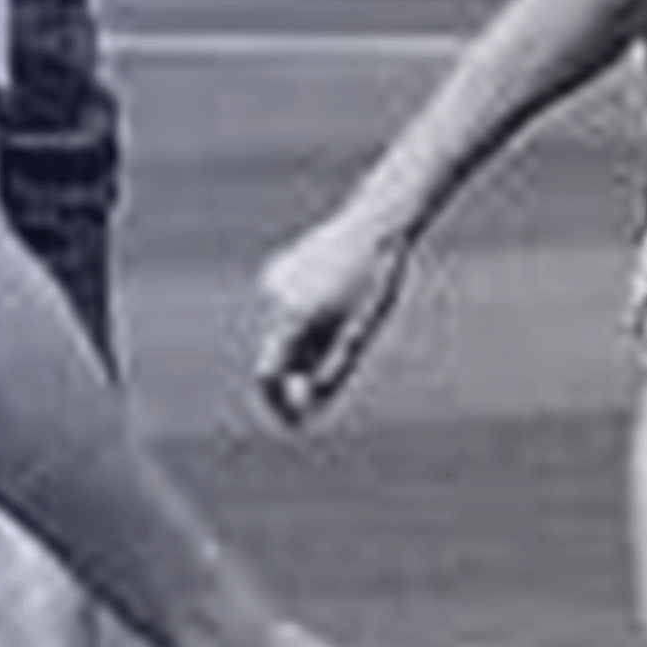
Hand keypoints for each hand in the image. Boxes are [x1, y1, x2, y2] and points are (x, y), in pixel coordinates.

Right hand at [255, 210, 409, 427]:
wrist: (374, 225)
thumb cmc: (376, 282)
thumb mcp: (361, 331)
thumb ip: (334, 366)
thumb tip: (310, 398)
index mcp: (297, 317)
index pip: (269, 375)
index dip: (277, 403)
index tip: (292, 421)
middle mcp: (278, 299)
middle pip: (279, 355)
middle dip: (299, 370)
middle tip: (333, 372)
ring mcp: (274, 283)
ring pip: (286, 330)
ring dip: (308, 337)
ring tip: (346, 310)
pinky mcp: (276, 272)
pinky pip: (288, 308)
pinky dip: (305, 314)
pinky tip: (333, 290)